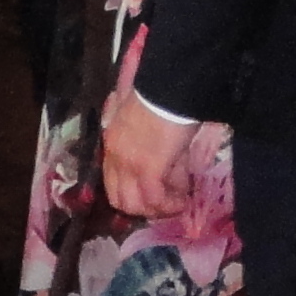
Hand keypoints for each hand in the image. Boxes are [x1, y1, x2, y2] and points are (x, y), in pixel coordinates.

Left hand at [99, 85, 199, 217]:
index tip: (156, 193)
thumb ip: (146, 138)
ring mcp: (130, 165)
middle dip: (145, 207)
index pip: (113, 182)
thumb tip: (163, 157)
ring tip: (178, 202)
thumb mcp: (149, 122)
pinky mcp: (148, 169)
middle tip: (167, 203)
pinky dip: (170, 204)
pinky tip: (184, 200)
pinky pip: (155, 199)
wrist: (169, 86)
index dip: (134, 193)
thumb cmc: (160, 94)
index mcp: (112, 142)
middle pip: (120, 200)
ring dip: (159, 208)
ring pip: (136, 204)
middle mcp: (115, 157)